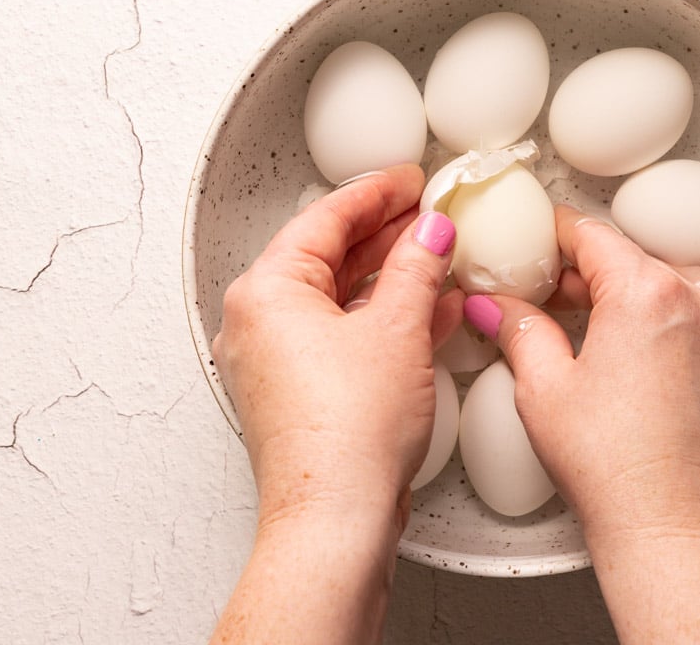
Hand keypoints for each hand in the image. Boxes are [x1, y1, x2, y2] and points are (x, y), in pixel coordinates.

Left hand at [211, 165, 463, 529]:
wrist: (335, 519)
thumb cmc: (345, 436)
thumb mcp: (397, 329)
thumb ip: (418, 267)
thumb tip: (431, 232)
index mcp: (266, 292)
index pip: (325, 219)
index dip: (376, 193)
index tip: (409, 179)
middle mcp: (260, 324)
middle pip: (329, 256)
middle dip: (386, 234)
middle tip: (427, 211)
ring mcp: (277, 362)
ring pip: (340, 299)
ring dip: (392, 278)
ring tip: (439, 256)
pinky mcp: (300, 395)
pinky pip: (344, 337)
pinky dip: (385, 321)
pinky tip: (431, 312)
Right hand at [463, 204, 699, 642]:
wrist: (672, 531)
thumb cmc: (611, 468)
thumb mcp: (543, 390)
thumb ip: (520, 329)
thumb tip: (498, 306)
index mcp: (644, 292)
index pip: (593, 237)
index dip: (558, 237)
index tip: (546, 244)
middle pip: (642, 262)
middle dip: (601, 275)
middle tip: (564, 301)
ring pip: (693, 292)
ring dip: (657, 301)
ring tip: (623, 334)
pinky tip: (687, 355)